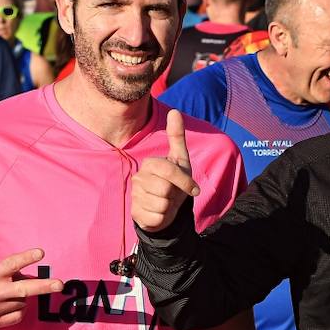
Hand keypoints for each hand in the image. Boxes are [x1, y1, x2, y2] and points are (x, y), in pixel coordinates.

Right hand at [0, 247, 62, 329]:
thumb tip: (20, 271)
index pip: (12, 264)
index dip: (27, 257)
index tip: (41, 252)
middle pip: (25, 289)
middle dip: (45, 286)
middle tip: (60, 284)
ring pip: (22, 302)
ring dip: (21, 296)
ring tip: (6, 294)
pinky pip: (17, 315)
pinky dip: (19, 309)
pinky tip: (9, 305)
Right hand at [131, 109, 198, 232]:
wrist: (168, 208)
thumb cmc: (175, 182)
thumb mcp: (181, 160)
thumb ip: (177, 136)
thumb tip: (174, 111)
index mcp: (150, 164)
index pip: (168, 171)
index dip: (184, 181)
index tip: (194, 189)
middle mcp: (138, 178)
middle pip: (165, 188)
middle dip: (175, 195)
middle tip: (174, 194)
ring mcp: (135, 196)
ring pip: (161, 204)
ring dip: (170, 206)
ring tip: (167, 202)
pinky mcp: (136, 214)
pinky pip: (156, 217)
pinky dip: (163, 217)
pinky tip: (160, 212)